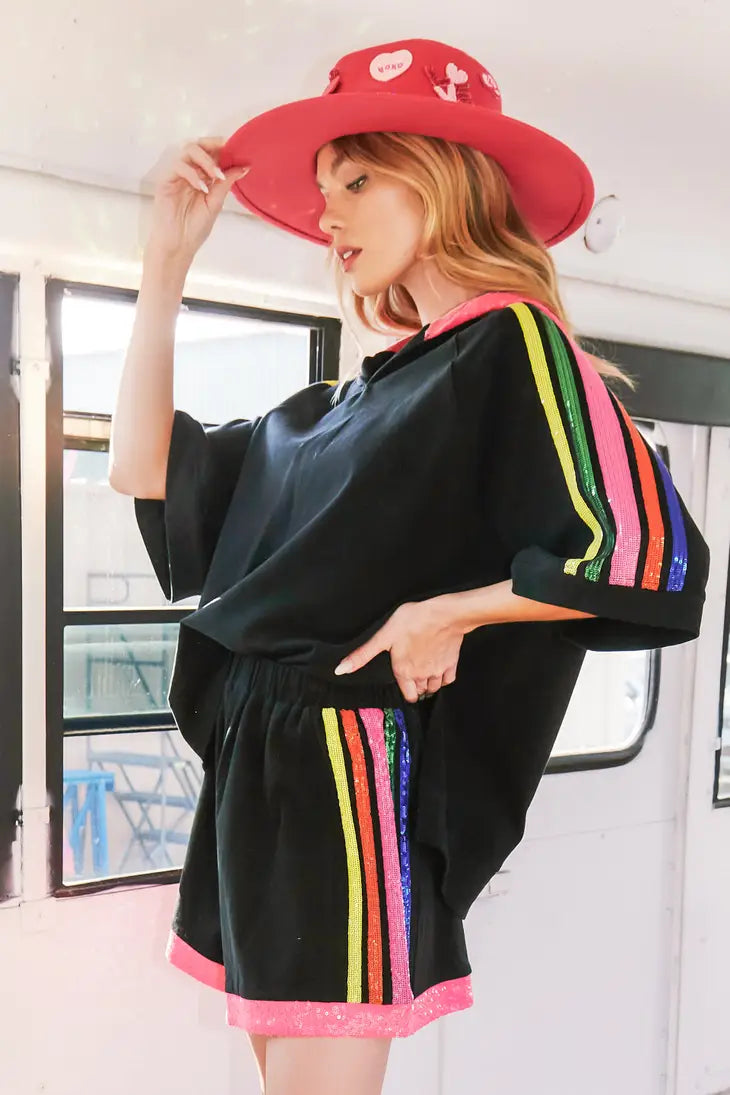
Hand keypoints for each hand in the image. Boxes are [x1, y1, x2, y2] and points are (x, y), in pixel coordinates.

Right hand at [144, 137, 248, 261]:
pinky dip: (192, 173)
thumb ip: (226, 183)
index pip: (210, 154)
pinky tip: (201, 186)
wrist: (179, 245)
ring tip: (215, 174)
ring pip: (187, 151)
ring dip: (205, 159)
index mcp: (202, 177)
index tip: (236, 147)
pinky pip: (178, 166)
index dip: (221, 148)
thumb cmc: (195, 228)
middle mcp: (189, 173)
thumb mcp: (215, 203)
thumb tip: (244, 167)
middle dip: (212, 144)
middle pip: (198, 145)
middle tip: (225, 148)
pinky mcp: (166, 181)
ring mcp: (177, 176)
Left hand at [334, 598, 464, 703]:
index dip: (405, 692)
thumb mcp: (383, 636)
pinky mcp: (451, 663)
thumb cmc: (413, 621)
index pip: (407, 696)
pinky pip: (448, 679)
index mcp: (404, 672)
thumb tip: (340, 670)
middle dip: (416, 687)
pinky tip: (438, 667)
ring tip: (423, 671)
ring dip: (429, 683)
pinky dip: (443, 678)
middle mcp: (421, 675)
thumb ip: (362, 655)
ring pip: (434, 687)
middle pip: (420, 692)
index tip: (404, 685)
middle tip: (412, 676)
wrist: (444, 614)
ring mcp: (438, 671)